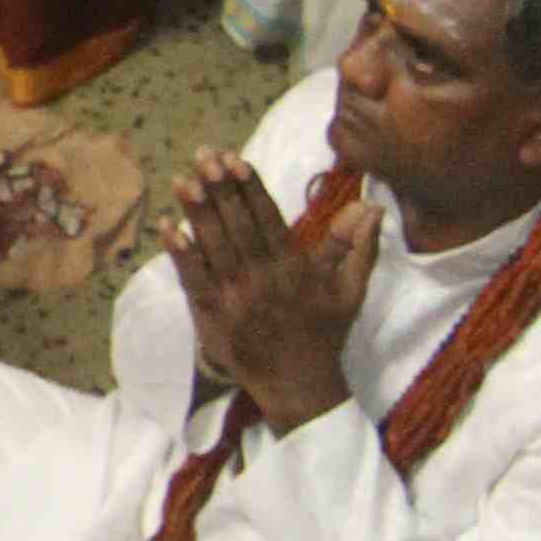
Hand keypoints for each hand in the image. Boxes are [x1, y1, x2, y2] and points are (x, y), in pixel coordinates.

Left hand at [169, 154, 364, 429]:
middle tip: (203, 155)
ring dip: (197, 211)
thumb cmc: (324, 334)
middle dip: (219, 187)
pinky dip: (180, 253)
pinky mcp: (213, 315)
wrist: (299, 385)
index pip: (267, 216)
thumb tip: (373, 207)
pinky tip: (167, 227)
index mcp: (292, 265)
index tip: (234, 158)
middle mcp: (262, 276)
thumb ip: (358, 246)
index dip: (249, 186)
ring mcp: (235, 296)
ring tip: (182, 179)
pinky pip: (193, 279)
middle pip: (237, 224)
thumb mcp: (350, 290)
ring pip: (213, 245)